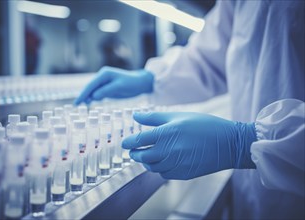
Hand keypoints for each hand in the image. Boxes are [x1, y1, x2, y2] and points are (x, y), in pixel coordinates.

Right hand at [74, 66, 153, 104]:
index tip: (77, 102)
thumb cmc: (132, 83)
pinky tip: (89, 102)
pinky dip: (93, 97)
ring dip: (88, 97)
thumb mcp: (119, 87)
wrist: (141, 83)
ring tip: (81, 105)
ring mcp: (105, 83)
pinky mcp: (108, 88)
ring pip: (93, 91)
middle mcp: (103, 77)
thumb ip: (106, 91)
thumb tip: (94, 96)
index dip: (83, 94)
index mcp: (104, 74)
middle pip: (90, 88)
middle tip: (76, 105)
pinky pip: (98, 93)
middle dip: (83, 95)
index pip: (91, 85)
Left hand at [122, 112, 256, 179]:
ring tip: (148, 156)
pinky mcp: (183, 174)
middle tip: (133, 151)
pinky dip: (160, 168)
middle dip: (135, 153)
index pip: (139, 140)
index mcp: (166, 134)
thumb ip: (154, 117)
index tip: (124, 143)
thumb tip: (135, 115)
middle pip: (142, 156)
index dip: (128, 142)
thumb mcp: (178, 116)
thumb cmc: (204, 125)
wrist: (228, 143)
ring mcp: (175, 164)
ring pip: (152, 167)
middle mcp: (168, 151)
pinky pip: (164, 174)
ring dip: (146, 162)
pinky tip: (164, 161)